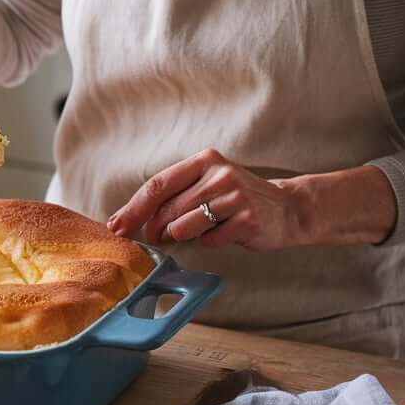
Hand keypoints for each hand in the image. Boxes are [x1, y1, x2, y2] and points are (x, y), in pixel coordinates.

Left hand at [106, 149, 308, 251]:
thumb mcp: (207, 186)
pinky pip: (209, 241)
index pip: (158, 184)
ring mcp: (235, 196)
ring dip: (183, 236)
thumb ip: (175, 197)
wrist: (287, 209)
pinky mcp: (247, 219)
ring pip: (185, 226)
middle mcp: (219, 174)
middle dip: (155, 229)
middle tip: (154, 238)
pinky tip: (224, 234)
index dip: (134, 208)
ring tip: (199, 230)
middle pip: (168, 209)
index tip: (117, 226)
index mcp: (204, 161)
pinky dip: (210, 243)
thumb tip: (131, 220)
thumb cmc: (235, 200)